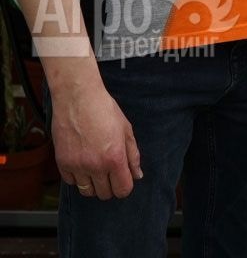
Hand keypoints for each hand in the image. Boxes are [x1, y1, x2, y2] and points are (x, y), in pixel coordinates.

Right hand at [51, 81, 142, 200]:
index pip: (122, 189)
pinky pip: (71, 182)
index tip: (124, 179)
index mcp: (114, 158)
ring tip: (96, 169)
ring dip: (94, 184)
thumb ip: (133, 155)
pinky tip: (83, 163)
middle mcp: (95, 166)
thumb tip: (137, 174)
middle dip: (110, 186)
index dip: (125, 186)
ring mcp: (77, 166)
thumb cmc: (104, 110)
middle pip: (104, 194)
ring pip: (87, 191)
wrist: (78, 99)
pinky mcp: (62, 163)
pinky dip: (78, 177)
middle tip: (110, 172)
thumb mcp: (126, 129)